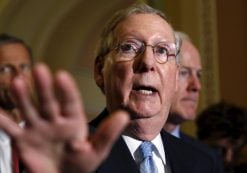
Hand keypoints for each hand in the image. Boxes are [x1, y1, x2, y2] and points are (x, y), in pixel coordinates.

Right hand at [0, 63, 128, 172]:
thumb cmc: (81, 165)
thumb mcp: (97, 151)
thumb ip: (108, 134)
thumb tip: (124, 116)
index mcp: (74, 121)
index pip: (71, 103)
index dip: (67, 90)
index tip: (62, 75)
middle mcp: (55, 120)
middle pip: (49, 102)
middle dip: (44, 87)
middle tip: (40, 69)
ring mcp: (39, 128)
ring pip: (30, 110)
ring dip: (23, 97)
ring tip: (17, 82)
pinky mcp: (24, 139)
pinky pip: (11, 129)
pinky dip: (3, 120)